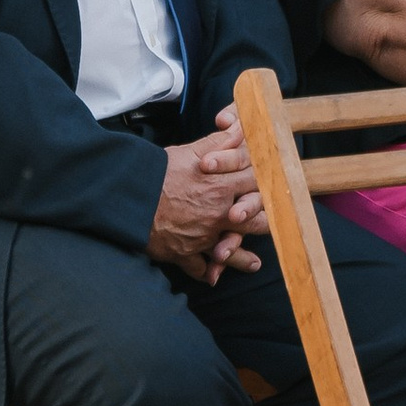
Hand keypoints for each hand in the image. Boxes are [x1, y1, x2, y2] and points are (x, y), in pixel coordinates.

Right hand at [146, 104, 265, 281]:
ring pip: (230, 252)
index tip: (275, 186)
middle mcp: (218, 215)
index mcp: (222, 188)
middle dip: (264, 224)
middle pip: (254, 223)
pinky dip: (205, 273)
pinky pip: (199, 268)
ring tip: (253, 264)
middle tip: (272, 226)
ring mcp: (203, 238)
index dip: (267, 184)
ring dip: (241, 259)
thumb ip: (219, 142)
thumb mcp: (191, 152)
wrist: (129, 200)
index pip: (257, 186)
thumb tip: (241, 128)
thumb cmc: (159, 173)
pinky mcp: (184, 254)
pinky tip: (211, 276)